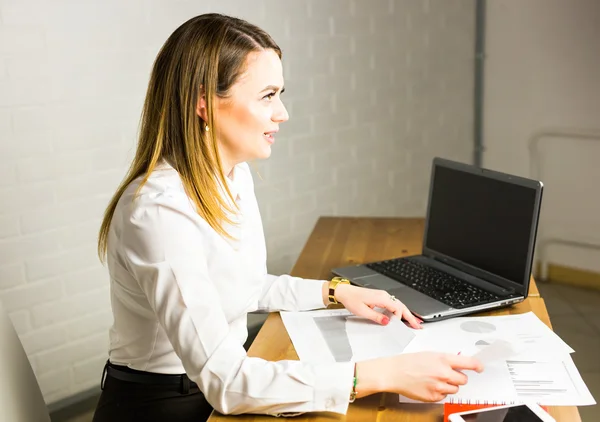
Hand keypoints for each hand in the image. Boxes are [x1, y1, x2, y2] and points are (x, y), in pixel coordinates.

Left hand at [331, 284, 421, 328]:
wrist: (344, 292)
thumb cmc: (351, 299)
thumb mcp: (363, 311)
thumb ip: (377, 317)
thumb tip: (387, 321)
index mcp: (381, 298)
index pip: (397, 308)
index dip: (398, 318)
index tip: (396, 325)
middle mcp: (384, 295)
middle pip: (401, 306)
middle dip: (410, 316)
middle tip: (418, 325)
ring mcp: (382, 296)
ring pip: (398, 305)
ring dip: (406, 314)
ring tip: (414, 322)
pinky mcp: (380, 298)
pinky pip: (393, 305)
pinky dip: (399, 311)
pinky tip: (401, 317)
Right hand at [356, 352, 483, 401]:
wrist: (394, 372)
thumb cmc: (408, 362)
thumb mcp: (429, 354)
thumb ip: (445, 359)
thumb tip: (458, 364)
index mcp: (443, 359)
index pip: (469, 363)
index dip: (477, 366)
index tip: (480, 368)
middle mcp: (443, 373)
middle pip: (463, 379)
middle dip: (458, 377)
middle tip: (447, 374)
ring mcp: (439, 386)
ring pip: (454, 390)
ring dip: (449, 386)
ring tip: (434, 380)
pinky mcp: (434, 397)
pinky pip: (444, 396)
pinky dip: (439, 393)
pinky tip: (429, 386)